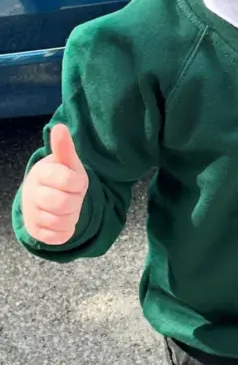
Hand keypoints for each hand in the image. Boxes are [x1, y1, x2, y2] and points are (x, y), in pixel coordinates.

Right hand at [21, 124, 88, 244]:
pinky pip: (59, 237)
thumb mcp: (67, 162)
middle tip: (72, 196)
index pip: (69, 182)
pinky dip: (67, 230)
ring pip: (63, 222)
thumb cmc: (61, 177)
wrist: (44, 197)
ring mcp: (31, 213)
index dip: (79, 184)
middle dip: (75, 202)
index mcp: (41, 172)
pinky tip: (62, 220)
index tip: (76, 181)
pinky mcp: (35, 231)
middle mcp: (32, 193)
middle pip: (65, 205)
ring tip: (68, 207)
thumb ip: (64, 147)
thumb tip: (60, 127)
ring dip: (72, 216)